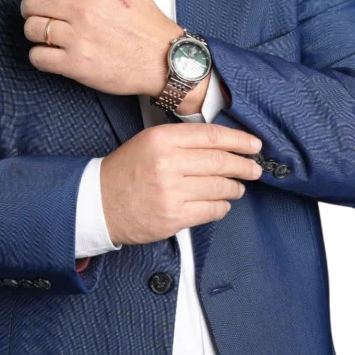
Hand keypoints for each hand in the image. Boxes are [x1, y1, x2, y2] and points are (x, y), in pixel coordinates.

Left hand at [15, 0, 181, 97]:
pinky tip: (51, 52)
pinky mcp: (77, 65)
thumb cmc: (146, 21)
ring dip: (33, 30)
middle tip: (34, 11)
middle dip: (27, 5)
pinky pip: (38, 57)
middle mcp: (83, 11)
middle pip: (32, 1)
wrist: (163, 59)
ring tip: (45, 33)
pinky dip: (39, 55)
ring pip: (31, 29)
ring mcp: (78, 39)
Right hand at [100, 123, 263, 245]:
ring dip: (234, 188)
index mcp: (162, 139)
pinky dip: (221, 206)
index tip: (254, 145)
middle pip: (220, 161)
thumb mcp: (150, 141)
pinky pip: (211, 210)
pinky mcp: (174, 217)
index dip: (238, 140)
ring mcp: (171, 192)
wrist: (100, 202)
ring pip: (219, 187)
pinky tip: (221, 203)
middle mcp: (168, 163)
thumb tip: (222, 144)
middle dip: (243, 165)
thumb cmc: (127, 170)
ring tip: (237, 187)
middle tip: (254, 168)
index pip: (211, 136)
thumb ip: (182, 140)